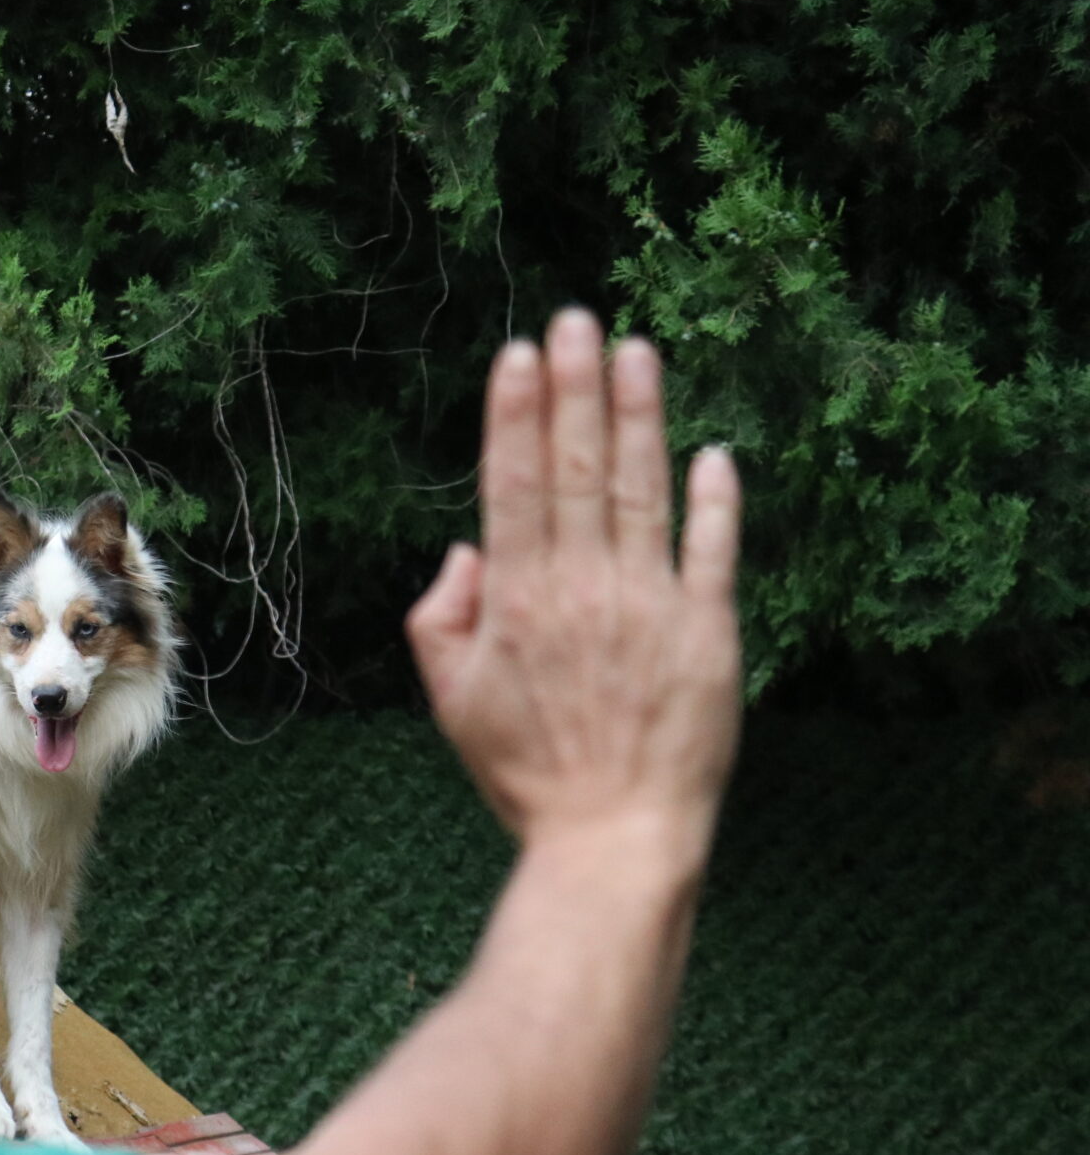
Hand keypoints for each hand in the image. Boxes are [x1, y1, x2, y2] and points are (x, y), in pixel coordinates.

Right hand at [407, 309, 741, 863]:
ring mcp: (649, 604)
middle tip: (576, 320)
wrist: (614, 834)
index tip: (521, 355)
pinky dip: (714, 500)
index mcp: (517, 600)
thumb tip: (468, 554)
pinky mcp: (709, 631)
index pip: (514, 485)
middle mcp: (582, 587)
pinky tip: (711, 452)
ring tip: (636, 352)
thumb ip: (440, 620)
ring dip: (639, 416)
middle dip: (575, 388)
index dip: (517, 414)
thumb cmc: (526, 772)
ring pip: (642, 490)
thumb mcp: (450, 701)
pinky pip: (712, 550)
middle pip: (577, 468)